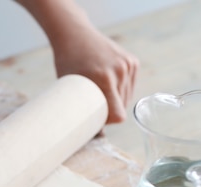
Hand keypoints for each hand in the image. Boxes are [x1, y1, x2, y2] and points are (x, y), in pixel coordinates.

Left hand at [16, 0, 138, 123]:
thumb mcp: (69, 87)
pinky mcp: (132, 62)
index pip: (118, 114)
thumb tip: (96, 138)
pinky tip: (108, 84)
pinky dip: (121, 89)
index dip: (108, 120)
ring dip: (116, 100)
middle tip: (94, 105)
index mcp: (103, 78)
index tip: (96, 118)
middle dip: (110, 110)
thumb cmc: (67, 63)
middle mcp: (119, 71)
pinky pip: (130, 86)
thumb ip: (82, 110)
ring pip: (127, 97)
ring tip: (100, 93)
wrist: (74, 35)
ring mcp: (128, 65)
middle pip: (122, 107)